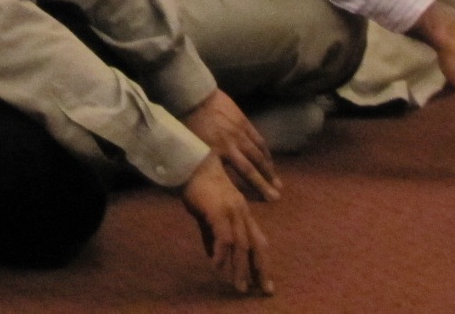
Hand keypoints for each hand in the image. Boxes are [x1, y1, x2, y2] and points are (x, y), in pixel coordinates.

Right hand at [178, 152, 274, 295]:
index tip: (264, 282)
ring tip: (240, 287)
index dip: (261, 262)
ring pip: (243, 245)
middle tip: (265, 290)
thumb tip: (215, 256)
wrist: (189, 163)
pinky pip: (225, 238)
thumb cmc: (197, 185)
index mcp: (242, 212)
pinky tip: (217, 268)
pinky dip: (223, 255)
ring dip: (241, 268)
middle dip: (261, 269)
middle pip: (257, 245)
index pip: (258, 241)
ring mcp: (232, 210)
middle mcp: (242, 211)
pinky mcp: (219, 210)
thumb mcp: (207, 214)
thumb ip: (212, 235)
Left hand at [179, 89, 279, 201]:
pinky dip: (265, 151)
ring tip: (276, 181)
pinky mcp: (243, 121)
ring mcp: (240, 132)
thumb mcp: (192, 146)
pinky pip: (258, 139)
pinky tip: (269, 160)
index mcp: (218, 151)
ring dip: (269, 168)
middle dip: (265, 183)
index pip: (242, 173)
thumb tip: (208, 179)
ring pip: (258, 154)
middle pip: (253, 167)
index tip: (264, 199)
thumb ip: (204, 162)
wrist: (194, 95)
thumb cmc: (187, 122)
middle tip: (276, 197)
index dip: (254, 187)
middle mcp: (232, 144)